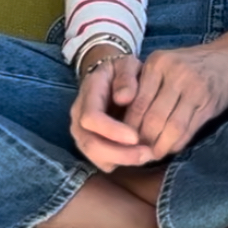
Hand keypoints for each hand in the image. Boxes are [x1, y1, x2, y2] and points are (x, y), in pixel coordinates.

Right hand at [70, 54, 150, 172]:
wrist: (111, 77)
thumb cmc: (122, 72)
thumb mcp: (127, 64)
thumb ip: (126, 76)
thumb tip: (124, 97)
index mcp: (87, 94)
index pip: (91, 117)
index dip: (111, 130)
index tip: (136, 136)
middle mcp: (79, 116)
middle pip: (90, 143)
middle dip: (119, 153)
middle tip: (147, 154)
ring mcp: (83, 132)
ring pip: (95, 156)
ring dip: (122, 161)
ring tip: (148, 155)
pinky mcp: (92, 145)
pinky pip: (102, 162)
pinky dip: (121, 163)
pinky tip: (140, 156)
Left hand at [120, 35, 227, 162]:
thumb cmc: (189, 65)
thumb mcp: (164, 64)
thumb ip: (145, 86)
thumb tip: (123, 121)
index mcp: (157, 63)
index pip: (138, 104)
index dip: (128, 128)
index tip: (123, 141)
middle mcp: (175, 74)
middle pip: (152, 118)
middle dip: (143, 140)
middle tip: (136, 152)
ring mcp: (195, 88)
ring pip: (171, 127)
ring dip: (160, 146)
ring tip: (153, 154)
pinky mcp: (209, 103)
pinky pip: (188, 130)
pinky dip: (177, 143)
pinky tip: (170, 148)